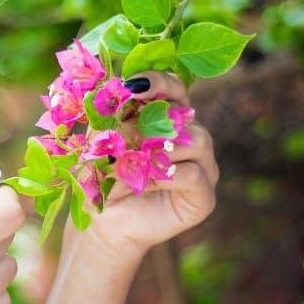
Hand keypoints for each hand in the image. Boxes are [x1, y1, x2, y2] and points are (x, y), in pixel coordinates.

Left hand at [67, 70, 219, 261]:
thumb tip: (115, 92)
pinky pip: (194, 174)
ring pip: (196, 140)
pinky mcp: (204, 196)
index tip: (132, 86)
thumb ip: (108, 119)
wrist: (104, 221)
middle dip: (154, 119)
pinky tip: (147, 181)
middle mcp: (189, 138)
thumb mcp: (99, 144)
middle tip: (128, 132)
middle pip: (187, 112)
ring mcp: (201, 167)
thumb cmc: (102, 177)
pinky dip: (168, 176)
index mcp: (165, 119)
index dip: (158, 82)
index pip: (174, 88)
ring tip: (135, 162)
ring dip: (160, 148)